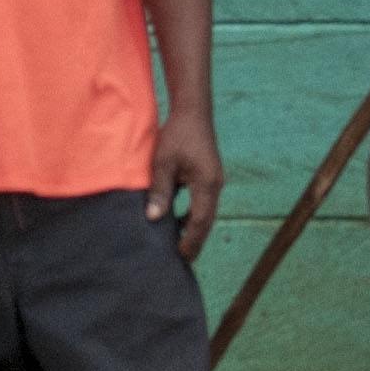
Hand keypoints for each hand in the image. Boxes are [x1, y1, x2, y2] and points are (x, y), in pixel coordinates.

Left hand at [147, 109, 223, 261]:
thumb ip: (160, 191)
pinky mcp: (208, 175)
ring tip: (179, 245)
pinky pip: (202, 202)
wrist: (192, 110)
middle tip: (182, 259)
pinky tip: (177, 220)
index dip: (190, 240)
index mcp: (206, 184)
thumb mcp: (163, 163)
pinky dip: (192, 215)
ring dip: (193, 228)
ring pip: (205, 212)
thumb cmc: (177, 134)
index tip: (180, 256)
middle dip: (195, 240)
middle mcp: (215, 184)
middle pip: (206, 220)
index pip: (200, 220)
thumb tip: (153, 218)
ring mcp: (214, 180)